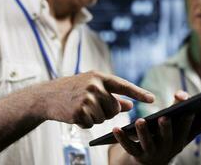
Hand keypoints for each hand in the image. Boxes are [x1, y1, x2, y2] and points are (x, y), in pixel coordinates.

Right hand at [29, 71, 154, 127]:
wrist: (47, 96)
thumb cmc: (72, 90)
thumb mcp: (92, 87)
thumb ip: (112, 95)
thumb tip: (130, 105)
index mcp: (99, 77)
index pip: (124, 85)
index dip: (139, 93)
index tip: (152, 99)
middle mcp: (94, 85)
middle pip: (114, 108)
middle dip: (106, 111)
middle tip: (91, 105)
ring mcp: (86, 98)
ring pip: (104, 118)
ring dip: (95, 117)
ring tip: (82, 108)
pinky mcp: (78, 111)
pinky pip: (91, 124)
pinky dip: (85, 123)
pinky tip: (75, 114)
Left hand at [113, 91, 200, 164]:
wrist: (153, 161)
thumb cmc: (168, 137)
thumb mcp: (179, 129)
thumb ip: (190, 119)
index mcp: (179, 140)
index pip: (186, 131)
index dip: (188, 122)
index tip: (189, 111)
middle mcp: (167, 148)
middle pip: (167, 138)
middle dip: (166, 128)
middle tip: (164, 117)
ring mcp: (151, 153)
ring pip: (148, 143)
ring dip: (144, 132)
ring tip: (140, 120)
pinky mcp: (137, 155)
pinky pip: (129, 147)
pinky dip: (122, 138)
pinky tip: (116, 128)